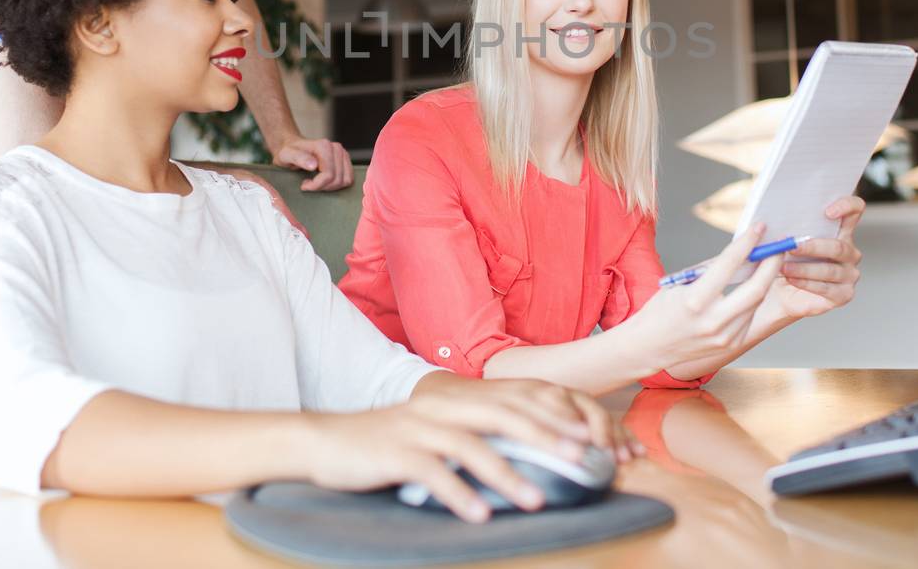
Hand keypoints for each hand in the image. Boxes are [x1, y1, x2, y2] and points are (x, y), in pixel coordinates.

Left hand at [273, 135, 353, 191]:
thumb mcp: (286, 155)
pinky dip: (337, 184)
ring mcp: (343, 154)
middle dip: (323, 187)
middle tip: (309, 184)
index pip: (328, 174)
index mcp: (324, 146)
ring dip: (330, 187)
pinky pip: (348, 179)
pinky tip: (324, 181)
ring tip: (316, 182)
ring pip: (345, 180)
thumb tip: (314, 165)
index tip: (304, 185)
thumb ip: (299, 158)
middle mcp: (336, 148)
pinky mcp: (345, 160)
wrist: (293, 147)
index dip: (316, 185)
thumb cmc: (288, 152)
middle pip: (338, 179)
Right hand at [305, 377, 634, 522]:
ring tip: (537, 500)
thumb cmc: (388, 444)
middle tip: (581, 460)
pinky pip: (433, 474)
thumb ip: (473, 436)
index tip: (590, 436)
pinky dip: (458, 495)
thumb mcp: (435, 433)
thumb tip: (522, 457)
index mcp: (457, 401)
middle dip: (546, 437)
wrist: (327, 442)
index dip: (554, 417)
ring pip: (472, 447)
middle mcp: (443, 408)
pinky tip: (479, 516)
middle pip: (504, 416)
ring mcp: (419, 429)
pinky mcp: (396, 454)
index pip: (516, 402)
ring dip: (508, 474)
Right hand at [621, 224, 786, 380]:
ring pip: (757, 302)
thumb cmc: (661, 310)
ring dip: (764, 280)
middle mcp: (713, 321)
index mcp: (695, 300)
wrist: (650, 346)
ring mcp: (725, 336)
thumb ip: (710, 271)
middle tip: (776, 247)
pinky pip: (750, 316)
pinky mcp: (732, 344)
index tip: (759, 228)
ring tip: (767, 264)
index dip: (747, 243)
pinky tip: (753, 287)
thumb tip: (739, 253)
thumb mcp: (680, 283)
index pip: (729, 264)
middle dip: (771, 264)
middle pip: (756, 288)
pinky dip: (753, 299)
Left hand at [750, 196, 864, 332]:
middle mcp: (849, 252)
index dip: (846, 206)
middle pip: (838, 246)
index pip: (854, 210)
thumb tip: (771, 215)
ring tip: (783, 267)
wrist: (779, 292)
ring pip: (830, 269)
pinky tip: (791, 279)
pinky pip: (826, 288)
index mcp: (839, 231)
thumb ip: (786, 225)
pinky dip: (806, 283)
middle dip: (812, 246)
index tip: (827, 212)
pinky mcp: (843, 294)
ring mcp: (849, 274)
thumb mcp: (784, 240)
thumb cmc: (783, 261)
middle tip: (791, 246)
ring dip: (804, 268)